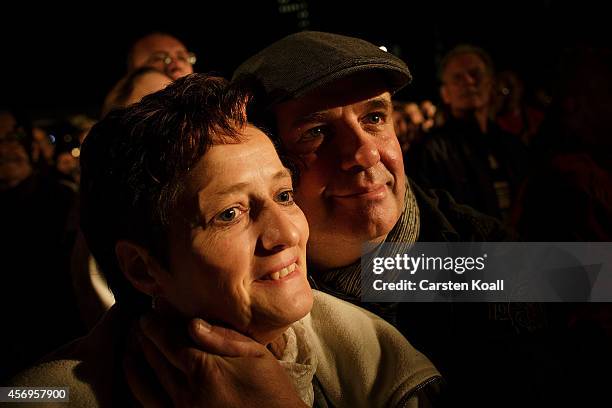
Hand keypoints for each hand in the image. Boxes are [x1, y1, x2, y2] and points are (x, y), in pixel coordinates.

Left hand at [124, 310, 306, 407]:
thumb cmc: (270, 388)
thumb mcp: (256, 355)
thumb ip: (223, 337)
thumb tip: (192, 323)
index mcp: (206, 368)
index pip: (170, 338)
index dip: (159, 322)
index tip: (153, 309)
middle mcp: (186, 391)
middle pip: (155, 356)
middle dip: (147, 335)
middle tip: (143, 321)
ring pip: (146, 379)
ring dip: (137, 356)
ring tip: (135, 341)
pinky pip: (148, 402)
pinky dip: (137, 383)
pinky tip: (135, 370)